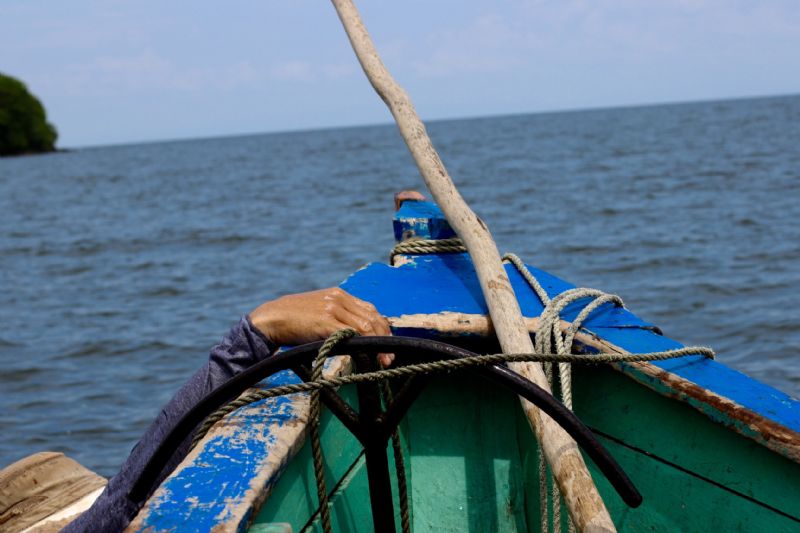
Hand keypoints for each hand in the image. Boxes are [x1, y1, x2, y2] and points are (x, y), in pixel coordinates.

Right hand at [249, 288, 393, 365]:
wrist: (271, 318)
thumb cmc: (294, 320)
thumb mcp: (319, 312)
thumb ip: (337, 317)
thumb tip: (356, 335)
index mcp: (339, 295)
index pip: (371, 310)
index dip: (383, 328)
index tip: (388, 344)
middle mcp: (339, 298)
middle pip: (372, 317)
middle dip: (385, 338)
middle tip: (389, 357)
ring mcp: (332, 309)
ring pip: (365, 326)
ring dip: (378, 345)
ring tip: (383, 361)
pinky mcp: (324, 322)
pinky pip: (350, 333)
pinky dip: (362, 345)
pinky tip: (367, 355)